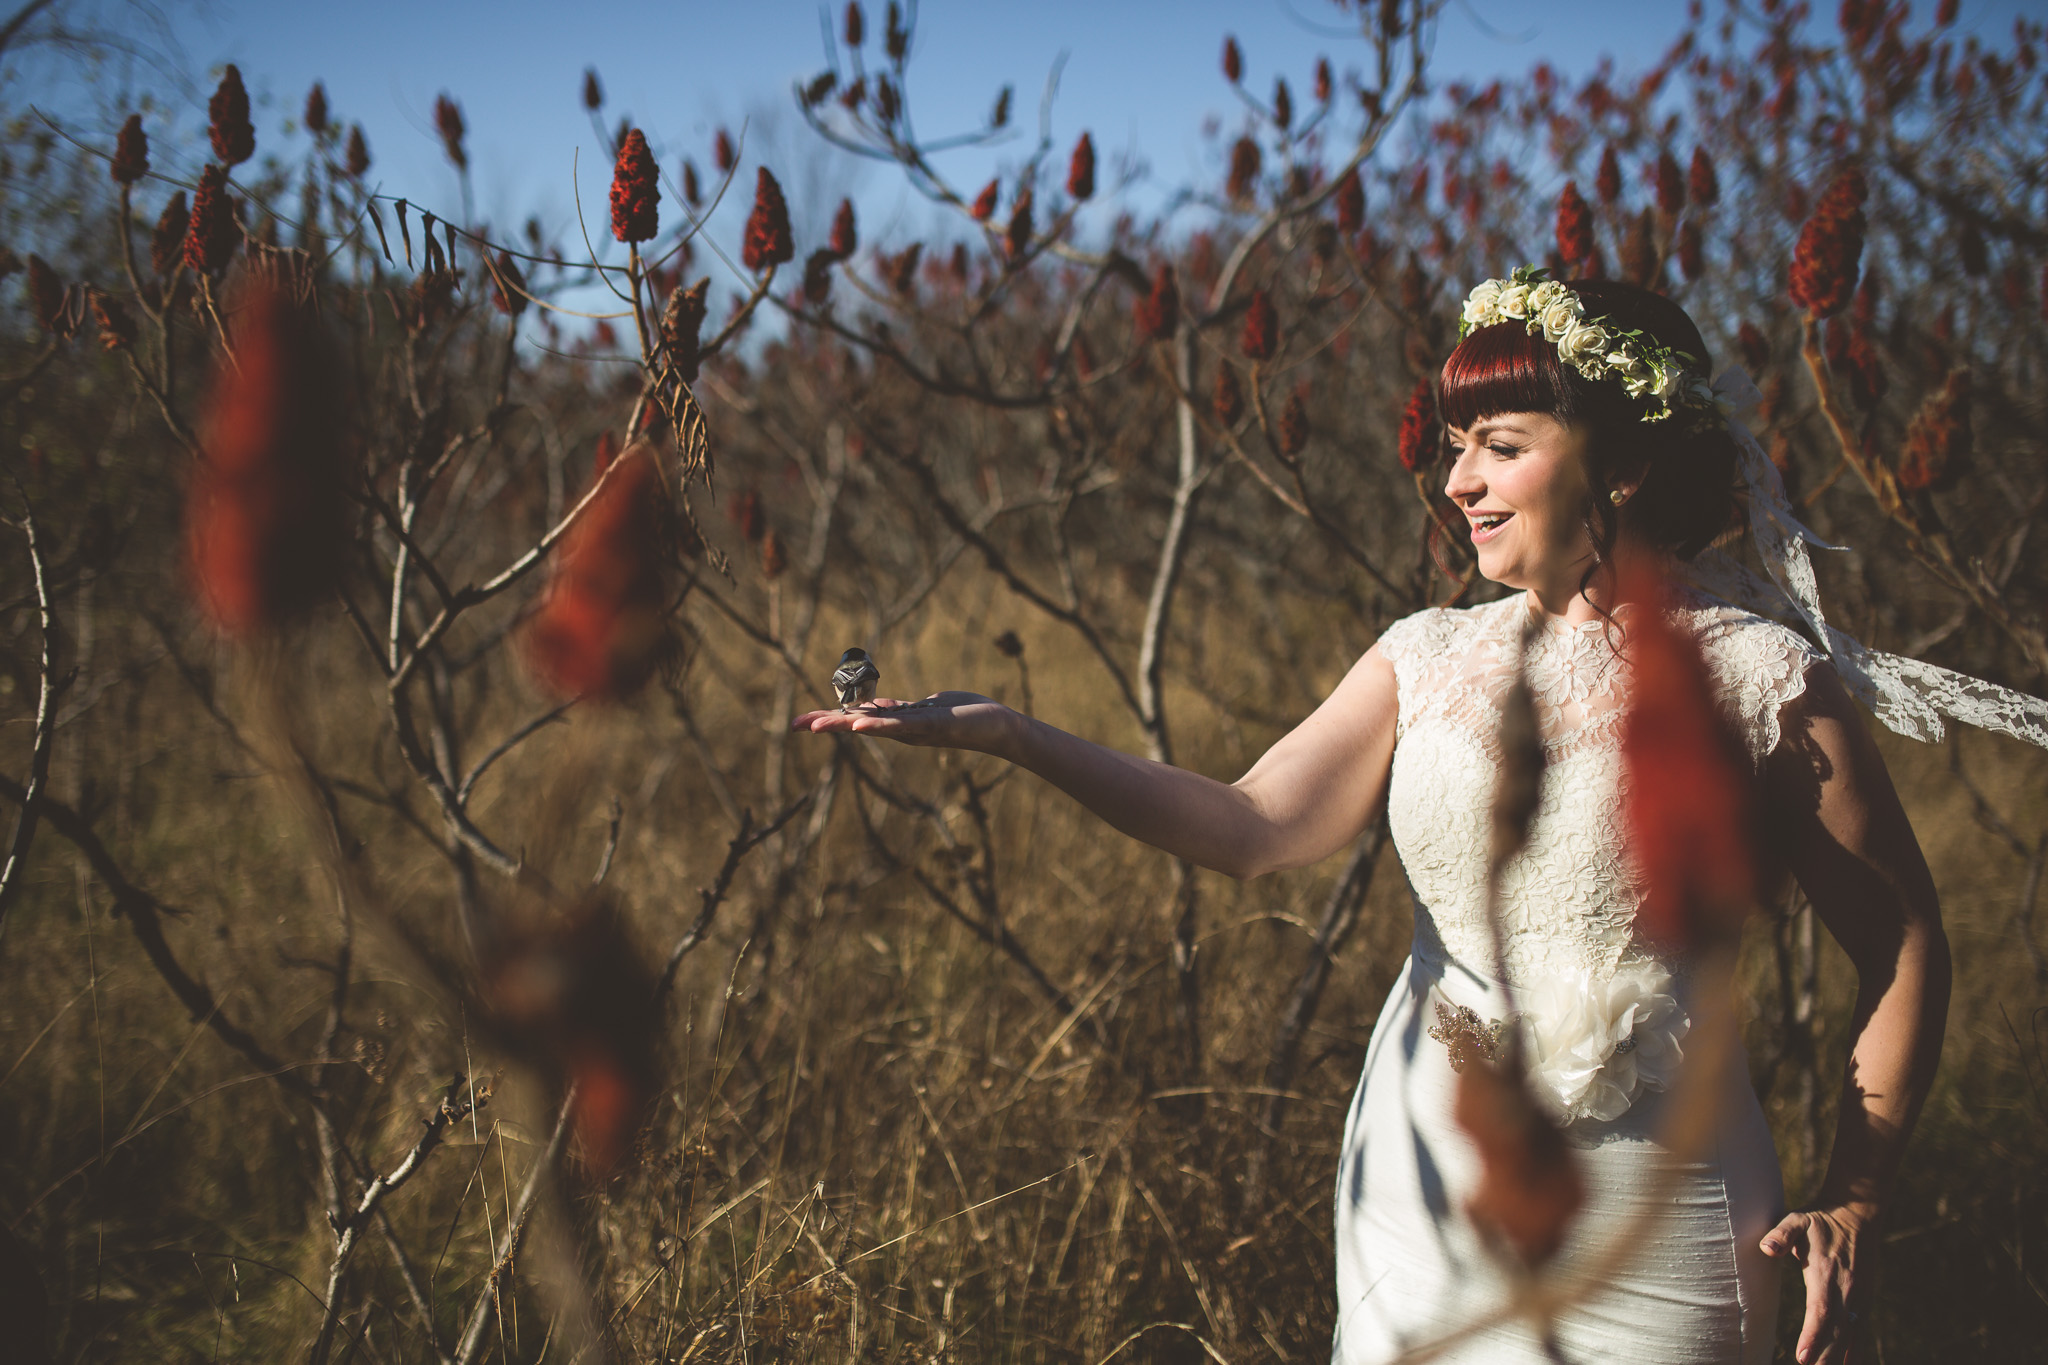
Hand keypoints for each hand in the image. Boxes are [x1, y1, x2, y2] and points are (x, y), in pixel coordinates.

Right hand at [790, 691, 1016, 756]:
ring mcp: (915, 730)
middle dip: (825, 724)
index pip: (856, 720)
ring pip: (872, 727)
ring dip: (843, 726)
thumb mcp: (925, 709)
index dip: (828, 720)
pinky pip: (901, 726)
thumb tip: (874, 705)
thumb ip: (900, 710)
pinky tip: (859, 728)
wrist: (997, 727)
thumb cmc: (964, 716)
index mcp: (898, 725)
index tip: (799, 722)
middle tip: (794, 725)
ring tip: (817, 726)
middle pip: (856, 725)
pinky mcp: (932, 725)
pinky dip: (879, 726)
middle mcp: (901, 731)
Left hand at [1761, 1204, 1872, 1363]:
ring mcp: (1859, 1296)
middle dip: (1824, 1356)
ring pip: (1849, 1333)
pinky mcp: (1864, 1299)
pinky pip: (1859, 1329)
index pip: (1820, 1312)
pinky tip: (1847, 1364)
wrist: (1856, 1214)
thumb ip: (1781, 1234)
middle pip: (1836, 1330)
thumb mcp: (1797, 1219)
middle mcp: (1846, 1289)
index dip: (1812, 1336)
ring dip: (1837, 1356)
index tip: (1802, 1357)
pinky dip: (1854, 1349)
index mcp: (1826, 1273)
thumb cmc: (1819, 1219)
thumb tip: (1766, 1247)